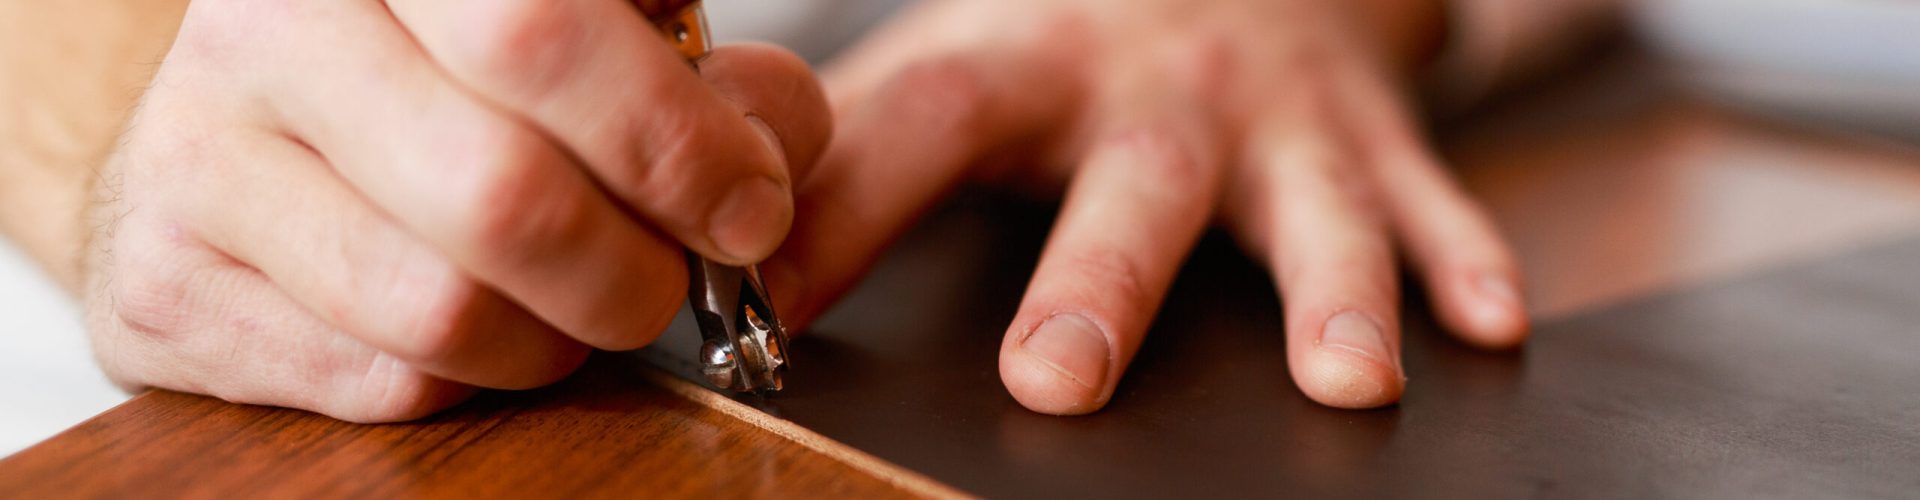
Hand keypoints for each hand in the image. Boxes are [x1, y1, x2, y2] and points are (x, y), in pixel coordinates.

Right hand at [86, 0, 828, 420]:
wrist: (254, 129)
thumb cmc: (451, 78)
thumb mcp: (592, 35)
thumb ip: (705, 82)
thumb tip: (761, 173)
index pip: (541, 32)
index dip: (674, 140)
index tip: (744, 204)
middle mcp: (269, 27)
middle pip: (500, 194)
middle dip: (634, 270)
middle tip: (669, 278)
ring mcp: (191, 153)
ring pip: (442, 312)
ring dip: (555, 341)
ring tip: (571, 306)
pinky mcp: (161, 283)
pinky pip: (381, 383)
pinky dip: (470, 380)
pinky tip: (474, 321)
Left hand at [763, 0, 1527, 412]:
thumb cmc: (1068, 38)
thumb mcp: (965, 59)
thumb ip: (866, 142)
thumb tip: (723, 240)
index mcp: (1027, 65)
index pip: (921, 125)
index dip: (841, 211)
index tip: (762, 303)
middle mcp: (1154, 92)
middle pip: (1126, 187)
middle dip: (1097, 286)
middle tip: (1052, 384)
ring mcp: (1275, 120)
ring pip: (1308, 207)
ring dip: (1332, 293)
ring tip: (1345, 384)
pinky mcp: (1372, 141)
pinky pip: (1430, 200)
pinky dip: (1464, 261)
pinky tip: (1490, 328)